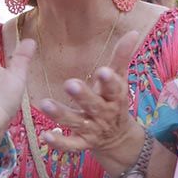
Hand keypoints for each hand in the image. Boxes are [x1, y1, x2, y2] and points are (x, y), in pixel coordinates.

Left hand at [38, 30, 140, 155]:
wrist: (119, 138)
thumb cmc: (116, 101)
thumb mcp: (121, 80)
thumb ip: (123, 57)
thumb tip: (133, 32)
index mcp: (116, 97)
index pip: (115, 88)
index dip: (110, 81)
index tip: (103, 71)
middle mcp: (104, 114)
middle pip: (94, 105)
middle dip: (83, 96)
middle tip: (70, 84)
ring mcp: (92, 130)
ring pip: (76, 122)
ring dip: (61, 114)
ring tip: (44, 104)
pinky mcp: (82, 143)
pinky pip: (70, 145)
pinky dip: (59, 142)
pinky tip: (45, 135)